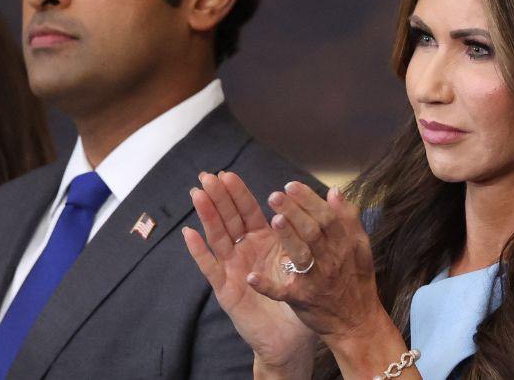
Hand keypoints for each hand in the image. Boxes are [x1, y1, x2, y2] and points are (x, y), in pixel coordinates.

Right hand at [183, 171, 314, 376]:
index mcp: (263, 243)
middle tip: (207, 176)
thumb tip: (324, 203)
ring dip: (206, 216)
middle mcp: (245, 252)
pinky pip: (211, 268)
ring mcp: (233, 269)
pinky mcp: (226, 290)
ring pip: (217, 237)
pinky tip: (189, 235)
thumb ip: (305, 235)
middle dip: (218, 197)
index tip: (228, 173)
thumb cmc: (298, 300)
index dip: (238, 194)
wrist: (291, 339)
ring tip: (197, 194)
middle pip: (228, 219)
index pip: (248, 212)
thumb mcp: (302, 262)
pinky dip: (199, 252)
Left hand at [249, 182, 414, 377]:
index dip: (309, 200)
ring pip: (301, 256)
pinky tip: (252, 277)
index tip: (291, 185)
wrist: (357, 325)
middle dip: (294, 212)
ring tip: (273, 220)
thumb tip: (335, 191)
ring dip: (287, 238)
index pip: (327, 217)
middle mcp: (331, 260)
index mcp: (344, 245)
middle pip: (312, 232)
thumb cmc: (356, 282)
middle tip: (275, 195)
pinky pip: (283, 292)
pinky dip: (267, 286)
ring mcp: (316, 281)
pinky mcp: (302, 300)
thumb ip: (348, 219)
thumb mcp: (360, 248)